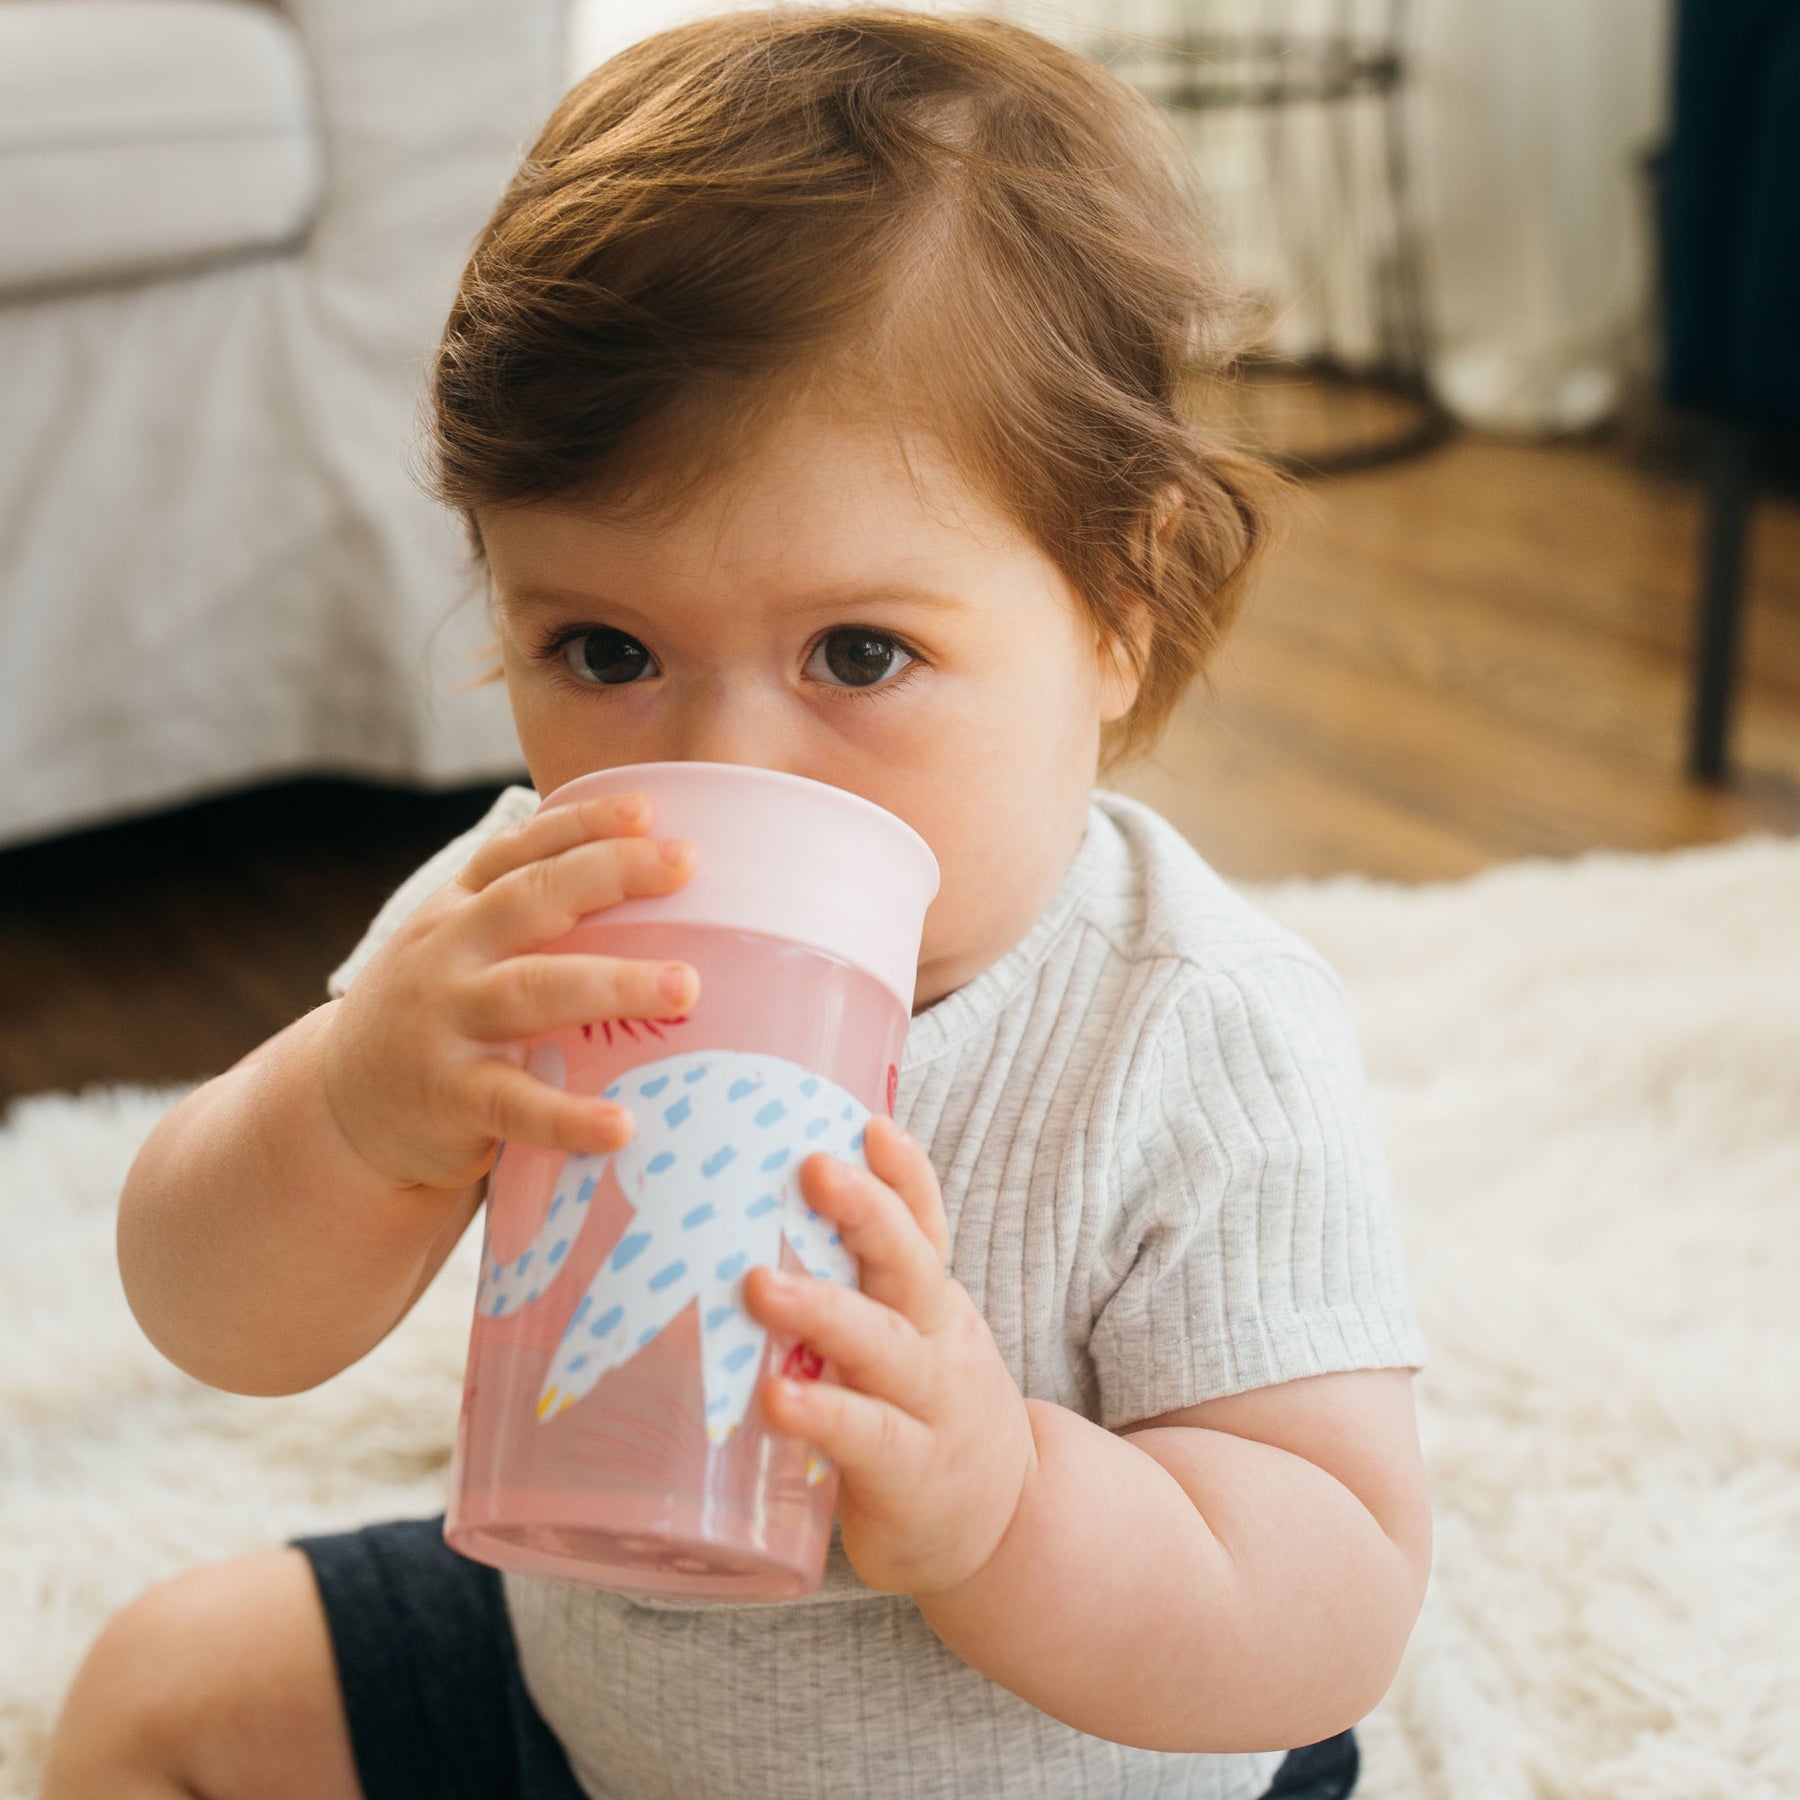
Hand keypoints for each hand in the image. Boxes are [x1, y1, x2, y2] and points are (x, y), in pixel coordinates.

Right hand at [322, 793, 697, 1190]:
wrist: (339, 1109)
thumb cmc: (438, 1017)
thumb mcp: (461, 951)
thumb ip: (531, 921)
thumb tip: (654, 888)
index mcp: (459, 910)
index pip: (519, 850)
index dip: (581, 823)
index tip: (647, 809)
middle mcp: (449, 953)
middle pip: (531, 899)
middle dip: (609, 873)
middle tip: (685, 862)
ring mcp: (446, 1023)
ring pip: (533, 990)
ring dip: (613, 984)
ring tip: (685, 987)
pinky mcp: (450, 1097)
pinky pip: (516, 1104)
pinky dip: (568, 1116)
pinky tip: (622, 1126)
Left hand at [742, 1115, 1037, 1596]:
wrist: (1004, 1524)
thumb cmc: (922, 1411)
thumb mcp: (907, 1336)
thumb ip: (850, 1289)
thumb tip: (740, 1217)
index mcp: (930, 1299)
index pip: (925, 1222)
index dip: (903, 1174)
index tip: (870, 1124)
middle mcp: (939, 1338)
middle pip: (910, 1262)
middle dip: (865, 1212)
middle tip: (812, 1167)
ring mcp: (931, 1404)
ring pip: (884, 1344)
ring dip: (823, 1310)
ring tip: (760, 1286)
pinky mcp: (910, 1472)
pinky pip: (866, 1436)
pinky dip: (824, 1414)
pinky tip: (778, 1400)